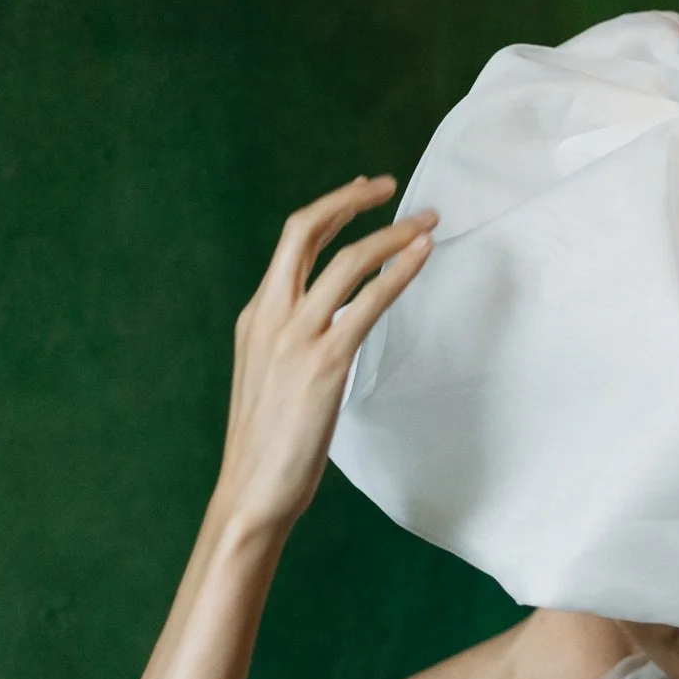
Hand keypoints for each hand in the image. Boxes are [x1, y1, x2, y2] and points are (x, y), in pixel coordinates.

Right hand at [213, 175, 436, 533]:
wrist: (251, 492)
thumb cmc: (269, 446)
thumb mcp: (271, 379)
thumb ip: (295, 344)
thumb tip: (335, 326)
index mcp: (256, 317)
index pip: (292, 243)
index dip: (330, 210)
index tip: (362, 193)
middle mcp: (270, 316)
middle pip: (306, 229)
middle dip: (350, 199)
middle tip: (389, 186)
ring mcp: (295, 338)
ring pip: (346, 261)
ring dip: (392, 235)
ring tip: (428, 224)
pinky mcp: (324, 363)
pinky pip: (367, 302)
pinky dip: (398, 273)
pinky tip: (422, 257)